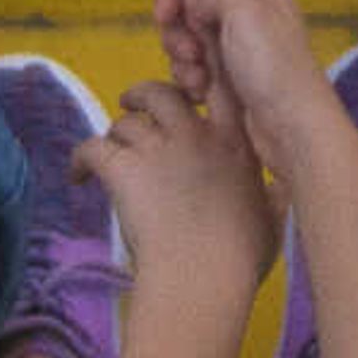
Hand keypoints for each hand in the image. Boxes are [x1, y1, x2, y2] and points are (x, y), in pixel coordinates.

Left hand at [71, 80, 276, 310]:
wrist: (202, 274)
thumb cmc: (240, 258)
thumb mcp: (274, 220)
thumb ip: (274, 197)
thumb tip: (280, 191)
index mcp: (236, 144)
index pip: (219, 89)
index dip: (200, 82)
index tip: (190, 93)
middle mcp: (196, 136)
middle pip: (163, 93)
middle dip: (145, 95)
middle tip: (133, 105)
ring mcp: (158, 151)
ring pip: (125, 122)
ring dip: (115, 133)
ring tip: (111, 148)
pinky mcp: (123, 171)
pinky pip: (91, 149)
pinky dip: (80, 159)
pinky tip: (78, 176)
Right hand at [151, 0, 338, 170]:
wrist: (290, 127)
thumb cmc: (274, 69)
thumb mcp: (247, 10)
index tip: (162, 16)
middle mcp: (246, 13)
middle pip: (189, 7)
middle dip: (178, 31)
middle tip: (190, 54)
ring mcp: (236, 47)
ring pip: (187, 39)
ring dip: (182, 60)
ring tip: (199, 80)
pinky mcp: (229, 76)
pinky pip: (193, 68)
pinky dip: (190, 79)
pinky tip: (202, 92)